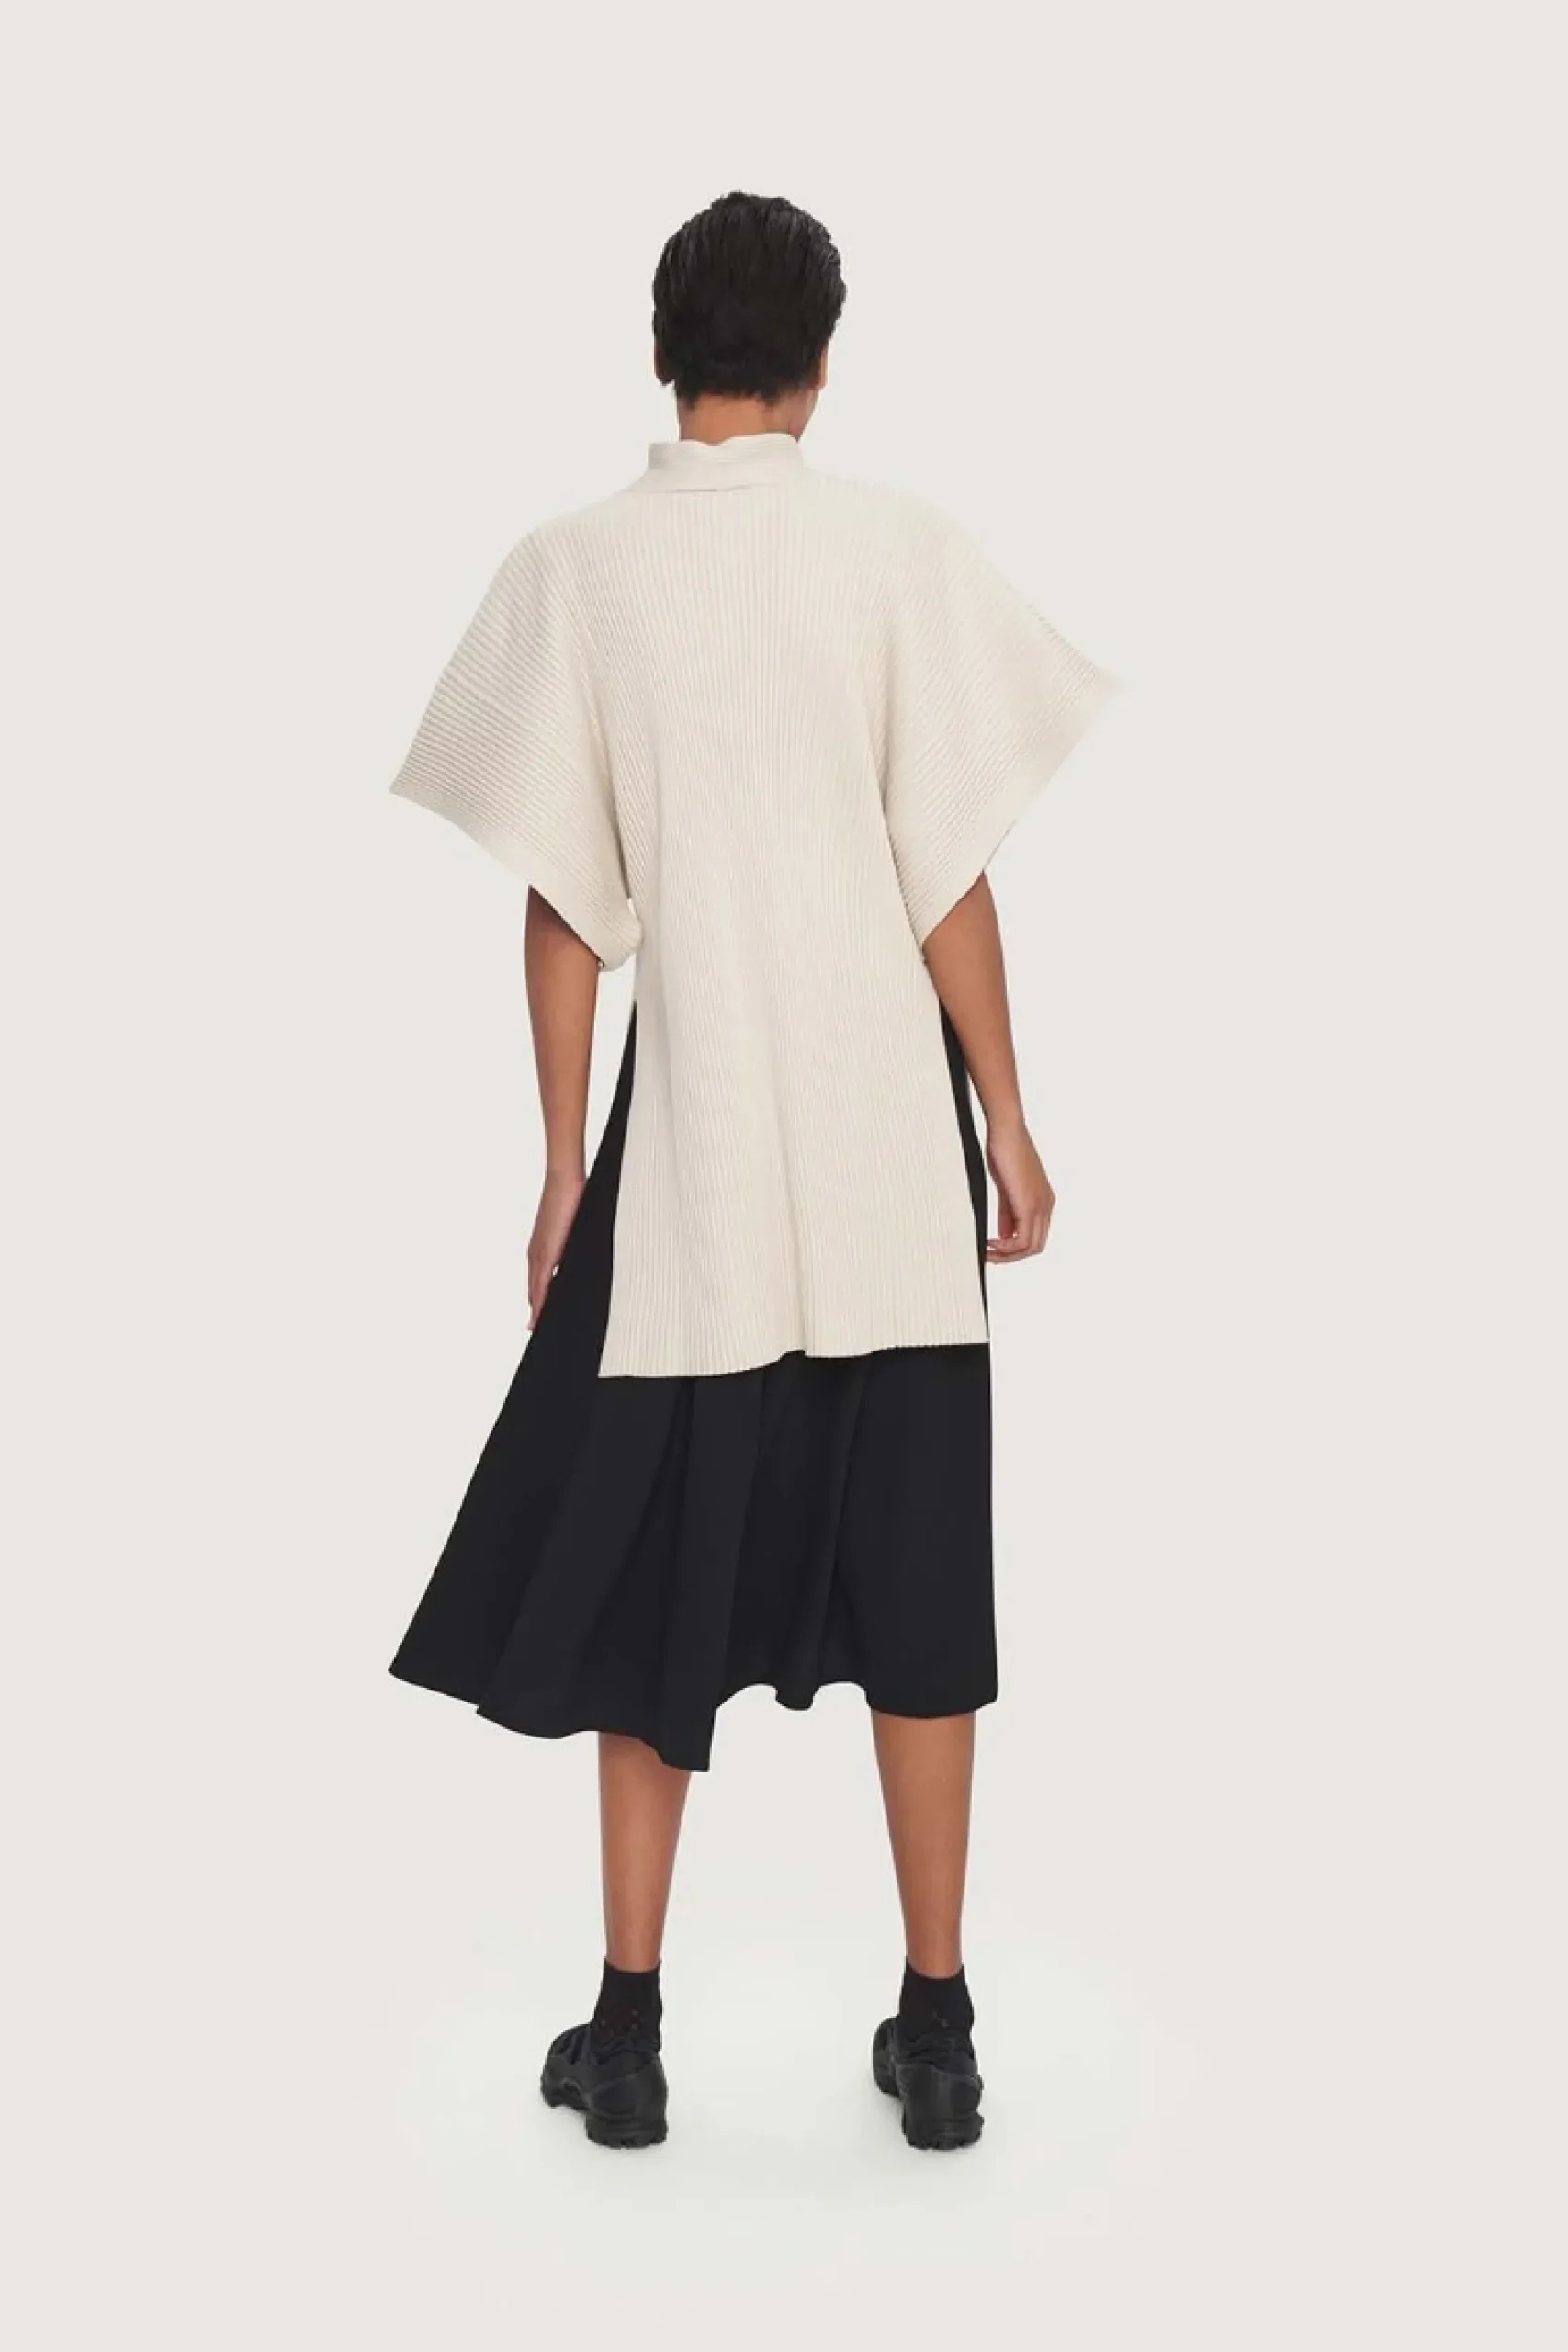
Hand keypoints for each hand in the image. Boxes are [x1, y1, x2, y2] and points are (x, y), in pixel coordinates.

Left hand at [527, 1168, 585, 1326]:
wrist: (565, 1182)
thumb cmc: (573, 1200)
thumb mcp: (576, 1231)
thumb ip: (575, 1249)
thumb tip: (582, 1259)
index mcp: (543, 1251)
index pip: (539, 1284)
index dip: (540, 1303)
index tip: (541, 1321)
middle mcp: (536, 1255)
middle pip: (534, 1292)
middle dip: (537, 1312)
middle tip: (539, 1332)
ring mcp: (538, 1255)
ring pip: (535, 1292)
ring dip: (537, 1311)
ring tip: (539, 1329)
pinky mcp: (545, 1253)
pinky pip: (540, 1285)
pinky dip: (540, 1302)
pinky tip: (541, 1314)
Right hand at [984, 1113, 1053, 1261]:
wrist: (1007, 1131)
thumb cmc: (1005, 1151)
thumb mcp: (1006, 1188)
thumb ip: (1007, 1213)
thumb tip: (1004, 1234)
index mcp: (1043, 1200)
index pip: (1035, 1235)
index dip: (1015, 1247)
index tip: (994, 1248)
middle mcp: (1046, 1205)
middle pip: (1036, 1246)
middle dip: (1012, 1256)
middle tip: (989, 1255)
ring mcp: (1041, 1205)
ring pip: (1031, 1246)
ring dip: (1008, 1255)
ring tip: (988, 1252)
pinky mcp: (1030, 1205)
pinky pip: (1023, 1239)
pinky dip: (1007, 1247)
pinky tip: (992, 1243)